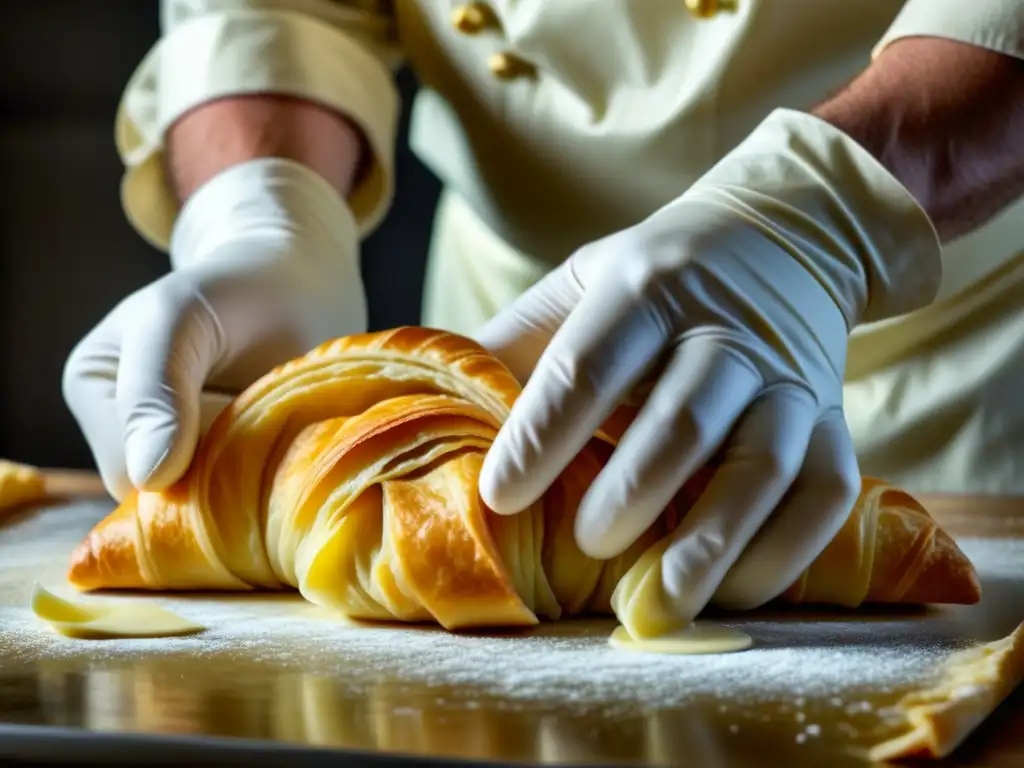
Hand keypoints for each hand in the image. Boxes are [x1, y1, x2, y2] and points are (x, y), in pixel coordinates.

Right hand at [63, 159, 365, 500]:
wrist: (299, 282)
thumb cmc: (237, 286)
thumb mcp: (181, 316)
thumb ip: (156, 389)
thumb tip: (150, 477)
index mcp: (95, 391)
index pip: (131, 477)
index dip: (192, 468)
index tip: (248, 422)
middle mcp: (130, 434)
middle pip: (171, 501)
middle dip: (226, 474)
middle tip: (274, 424)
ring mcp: (183, 453)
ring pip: (212, 507)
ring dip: (254, 478)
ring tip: (283, 425)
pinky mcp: (228, 463)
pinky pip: (243, 499)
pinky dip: (272, 477)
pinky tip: (291, 441)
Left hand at [476, 110, 940, 627]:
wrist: (781, 239)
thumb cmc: (654, 277)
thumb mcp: (581, 282)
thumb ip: (516, 342)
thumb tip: (442, 417)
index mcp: (644, 287)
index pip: (589, 363)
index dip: (543, 434)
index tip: (500, 497)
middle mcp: (724, 330)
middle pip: (684, 417)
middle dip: (633, 490)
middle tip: (588, 543)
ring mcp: (788, 378)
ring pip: (764, 464)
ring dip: (713, 540)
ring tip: (658, 601)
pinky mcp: (833, 420)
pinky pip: (825, 494)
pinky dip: (783, 552)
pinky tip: (732, 591)